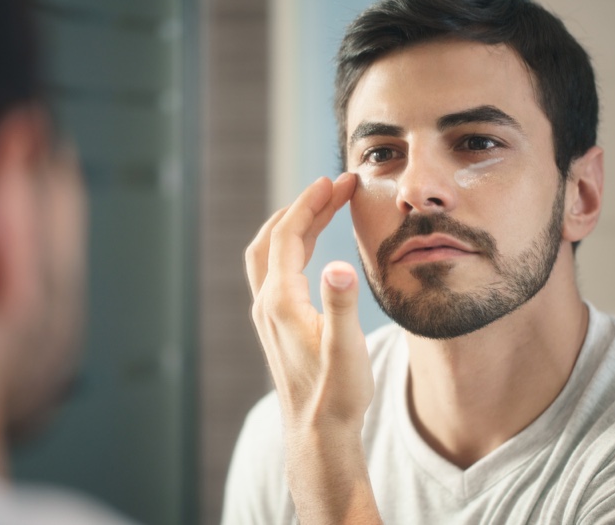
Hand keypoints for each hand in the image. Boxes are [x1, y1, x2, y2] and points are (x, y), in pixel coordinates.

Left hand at [245, 173, 381, 523]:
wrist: (317, 432)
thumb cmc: (336, 395)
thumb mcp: (347, 351)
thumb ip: (341, 307)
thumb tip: (339, 266)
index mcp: (281, 302)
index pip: (289, 235)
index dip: (312, 203)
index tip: (337, 180)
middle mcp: (267, 304)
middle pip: (274, 238)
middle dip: (303, 206)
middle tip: (334, 186)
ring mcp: (267, 314)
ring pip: (269, 253)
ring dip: (293, 224)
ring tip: (323, 206)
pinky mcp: (275, 324)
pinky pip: (274, 270)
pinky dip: (290, 246)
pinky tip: (310, 247)